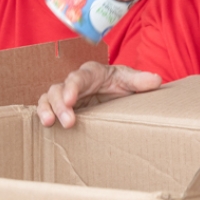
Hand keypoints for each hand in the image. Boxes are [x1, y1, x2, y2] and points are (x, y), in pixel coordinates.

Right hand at [37, 62, 162, 128]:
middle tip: (67, 122)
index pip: (78, 77)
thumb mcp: (130, 80)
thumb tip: (156, 80)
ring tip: (49, 124)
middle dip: (59, 104)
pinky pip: (46, 107)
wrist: (116, 90)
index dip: (72, 87)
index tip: (70, 99)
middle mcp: (74, 82)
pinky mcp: (61, 106)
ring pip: (48, 98)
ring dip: (47, 110)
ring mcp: (65, 94)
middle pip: (59, 89)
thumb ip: (140, 80)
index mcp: (91, 73)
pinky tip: (45, 126)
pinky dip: (43, 114)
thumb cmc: (120, 82)